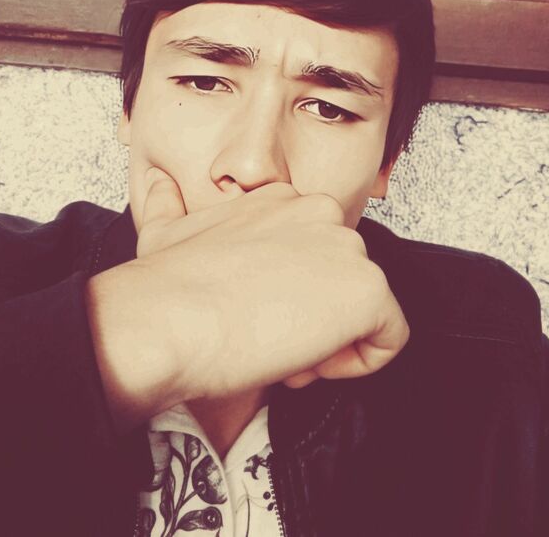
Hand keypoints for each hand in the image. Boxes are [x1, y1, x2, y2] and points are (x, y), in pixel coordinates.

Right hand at [86, 169, 408, 428]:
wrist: (169, 316)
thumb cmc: (165, 285)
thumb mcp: (161, 230)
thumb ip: (167, 204)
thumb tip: (158, 184)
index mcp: (281, 200)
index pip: (313, 253)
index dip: (288, 293)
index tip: (254, 314)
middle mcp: (321, 212)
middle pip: (339, 282)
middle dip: (309, 319)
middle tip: (267, 341)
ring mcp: (349, 248)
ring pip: (362, 310)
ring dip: (326, 343)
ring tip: (279, 354)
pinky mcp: (368, 290)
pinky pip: (389, 338)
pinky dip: (358, 363)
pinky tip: (307, 363)